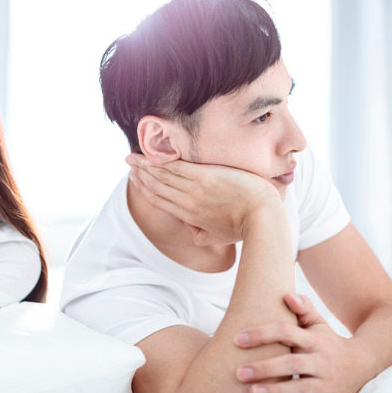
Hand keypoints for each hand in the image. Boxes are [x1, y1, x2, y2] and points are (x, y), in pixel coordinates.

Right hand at [126, 153, 280, 244]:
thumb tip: (191, 230)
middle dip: (140, 175)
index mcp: (189, 216)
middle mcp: (187, 203)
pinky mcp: (205, 177)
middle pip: (157, 187)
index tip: (136, 180)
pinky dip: (161, 162)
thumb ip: (202, 233)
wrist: (262, 218)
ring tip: (134, 157)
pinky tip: (151, 155)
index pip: (161, 201)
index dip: (145, 189)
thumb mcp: (219, 236)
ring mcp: (195, 190)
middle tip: (129, 163)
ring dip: (145, 166)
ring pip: (162, 176)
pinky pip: (176, 168)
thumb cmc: (246, 226)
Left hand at [233, 294, 365, 392]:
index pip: (287, 332)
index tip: (237, 339)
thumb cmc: (328, 342)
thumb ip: (303, 308)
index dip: (262, 334)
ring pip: (301, 389)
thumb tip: (287, 295)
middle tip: (239, 372)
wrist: (364, 364)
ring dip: (276, 392)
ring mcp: (327, 385)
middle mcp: (323, 362)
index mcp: (315, 341)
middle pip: (292, 363)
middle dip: (266, 368)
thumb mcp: (318, 324)